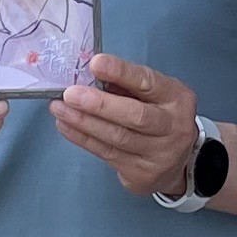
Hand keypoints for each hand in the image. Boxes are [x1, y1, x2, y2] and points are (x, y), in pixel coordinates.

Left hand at [57, 54, 199, 195]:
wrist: (176, 162)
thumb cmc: (158, 116)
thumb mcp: (153, 95)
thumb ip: (127, 85)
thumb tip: (89, 74)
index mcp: (177, 98)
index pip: (148, 83)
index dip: (121, 72)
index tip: (96, 63)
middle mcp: (173, 127)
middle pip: (135, 116)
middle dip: (99, 105)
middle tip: (70, 94)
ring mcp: (158, 154)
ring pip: (117, 138)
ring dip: (83, 122)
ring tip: (59, 108)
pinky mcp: (141, 173)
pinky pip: (106, 154)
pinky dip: (83, 138)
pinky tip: (66, 126)